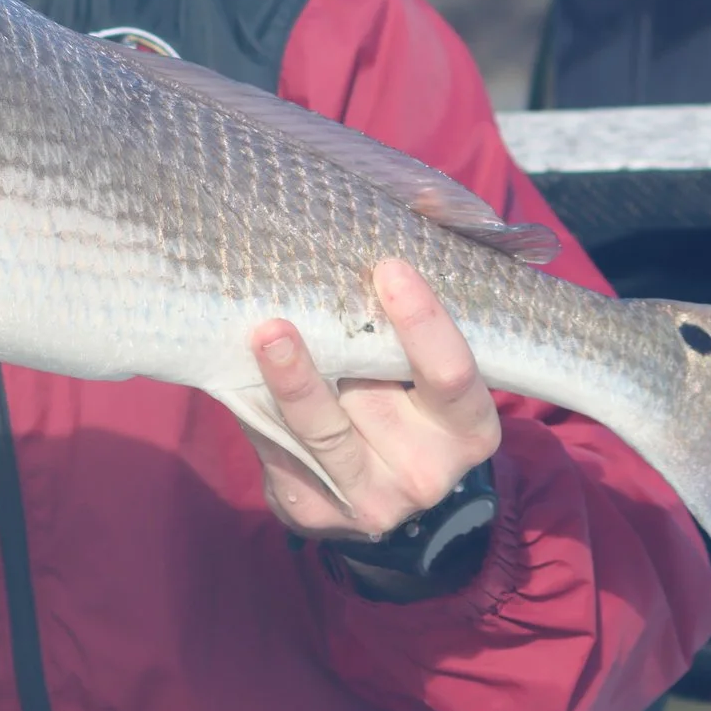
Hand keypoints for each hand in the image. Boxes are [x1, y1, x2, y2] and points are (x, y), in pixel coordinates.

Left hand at [242, 260, 502, 543]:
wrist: (379, 486)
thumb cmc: (405, 395)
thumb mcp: (426, 359)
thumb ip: (420, 289)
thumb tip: (420, 195)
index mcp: (469, 428)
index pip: (454, 376)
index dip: (425, 324)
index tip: (389, 268)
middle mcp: (427, 472)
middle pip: (376, 403)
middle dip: (334, 354)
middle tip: (291, 312)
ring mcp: (371, 501)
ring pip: (323, 435)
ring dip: (291, 384)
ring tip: (264, 335)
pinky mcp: (314, 515)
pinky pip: (279, 453)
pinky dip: (258, 408)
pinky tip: (241, 371)